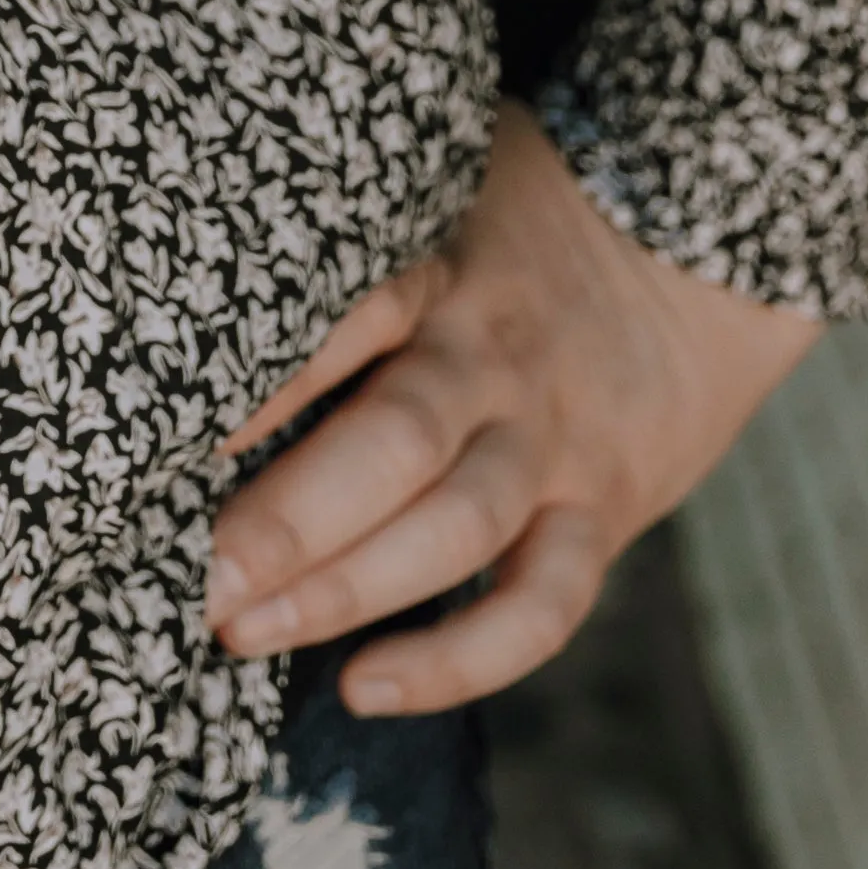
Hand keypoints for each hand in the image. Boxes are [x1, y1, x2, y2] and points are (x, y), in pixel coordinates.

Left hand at [205, 102, 815, 714]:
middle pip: (396, 440)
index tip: (163, 432)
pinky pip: (540, 603)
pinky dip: (458, 659)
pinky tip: (363, 686)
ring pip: (457, 527)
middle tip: (197, 576)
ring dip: (346, 590)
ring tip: (240, 629)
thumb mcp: (434, 182)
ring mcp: (552, 441)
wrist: (704, 246)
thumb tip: (180, 265)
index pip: (344, 313)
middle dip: (291, 519)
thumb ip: (344, 232)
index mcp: (440, 265)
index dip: (259, 376)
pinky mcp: (603, 511)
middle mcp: (493, 356)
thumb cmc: (520, 216)